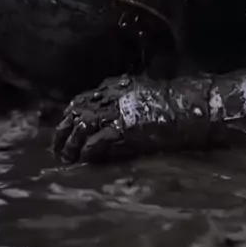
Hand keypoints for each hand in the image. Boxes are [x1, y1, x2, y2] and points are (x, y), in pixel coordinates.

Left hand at [53, 74, 211, 163]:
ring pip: (83, 126)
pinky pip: (98, 140)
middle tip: (56, 148)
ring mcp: (118, 111)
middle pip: (77, 111)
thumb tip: (106, 115)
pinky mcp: (125, 128)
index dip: (70, 114)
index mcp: (115, 86)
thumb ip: (123, 101)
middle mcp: (112, 96)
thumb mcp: (142, 94)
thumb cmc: (171, 102)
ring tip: (67, 159)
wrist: (189, 107)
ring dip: (72, 144)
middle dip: (63, 130)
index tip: (63, 128)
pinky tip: (85, 159)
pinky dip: (89, 150)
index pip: (83, 99)